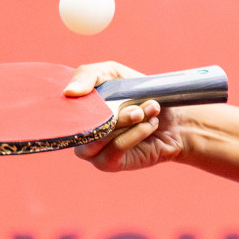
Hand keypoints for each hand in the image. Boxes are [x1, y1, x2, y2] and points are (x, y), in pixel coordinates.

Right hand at [65, 62, 189, 171]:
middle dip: (117, 111)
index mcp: (74, 110)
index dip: (85, 95)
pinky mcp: (107, 164)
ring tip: (151, 110)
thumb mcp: (114, 74)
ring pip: (101, 135)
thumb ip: (88, 75)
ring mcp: (90, 151)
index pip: (64, 104)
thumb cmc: (139, 94)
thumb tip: (68, 92)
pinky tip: (151, 124)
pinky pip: (116, 147)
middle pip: (86, 122)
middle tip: (139, 107)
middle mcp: (78, 132)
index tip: (115, 91)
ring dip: (131, 120)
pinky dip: (137, 133)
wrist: (173, 119)